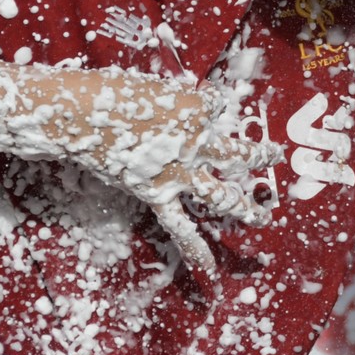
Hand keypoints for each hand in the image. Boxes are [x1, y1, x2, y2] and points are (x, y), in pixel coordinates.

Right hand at [0, 63, 282, 273]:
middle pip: (239, 154)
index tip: (218, 104)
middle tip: (276, 156)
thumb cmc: (112, 90)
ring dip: (244, 207)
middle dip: (262, 157)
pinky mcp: (156, 191)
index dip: (218, 107)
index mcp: (199, 107)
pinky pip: (180, 225)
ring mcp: (179, 170)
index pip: (223, 107)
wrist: (78, 112)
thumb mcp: (154, 85)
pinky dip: (195, 248)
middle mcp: (197, 141)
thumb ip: (180, 98)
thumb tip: (197, 103)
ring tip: (263, 217)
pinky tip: (209, 269)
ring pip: (221, 194)